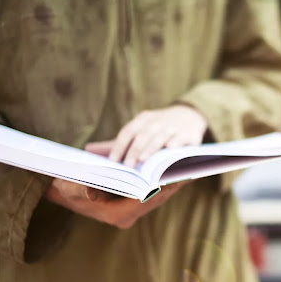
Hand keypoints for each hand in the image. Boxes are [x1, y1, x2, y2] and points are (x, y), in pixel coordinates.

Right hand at [46, 178, 187, 228]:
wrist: (63, 192)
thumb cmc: (67, 187)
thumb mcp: (70, 187)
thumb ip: (80, 191)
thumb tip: (92, 194)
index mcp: (116, 214)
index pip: (145, 200)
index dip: (160, 187)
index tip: (175, 175)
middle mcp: (127, 216)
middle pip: (157, 198)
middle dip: (172, 183)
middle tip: (189, 168)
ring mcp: (132, 211)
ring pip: (159, 196)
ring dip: (172, 182)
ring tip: (188, 166)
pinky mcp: (135, 204)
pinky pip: (155, 193)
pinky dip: (165, 181)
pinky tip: (176, 169)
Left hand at [87, 104, 208, 166]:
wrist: (190, 115)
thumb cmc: (159, 127)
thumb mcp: (142, 128)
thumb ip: (121, 141)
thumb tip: (90, 150)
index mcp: (144, 119)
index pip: (128, 131)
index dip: (120, 145)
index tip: (113, 161)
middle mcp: (159, 121)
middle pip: (144, 135)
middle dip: (135, 150)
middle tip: (127, 166)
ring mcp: (175, 127)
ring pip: (161, 137)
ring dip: (152, 148)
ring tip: (144, 161)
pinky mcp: (189, 134)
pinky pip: (181, 139)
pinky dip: (175, 145)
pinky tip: (169, 152)